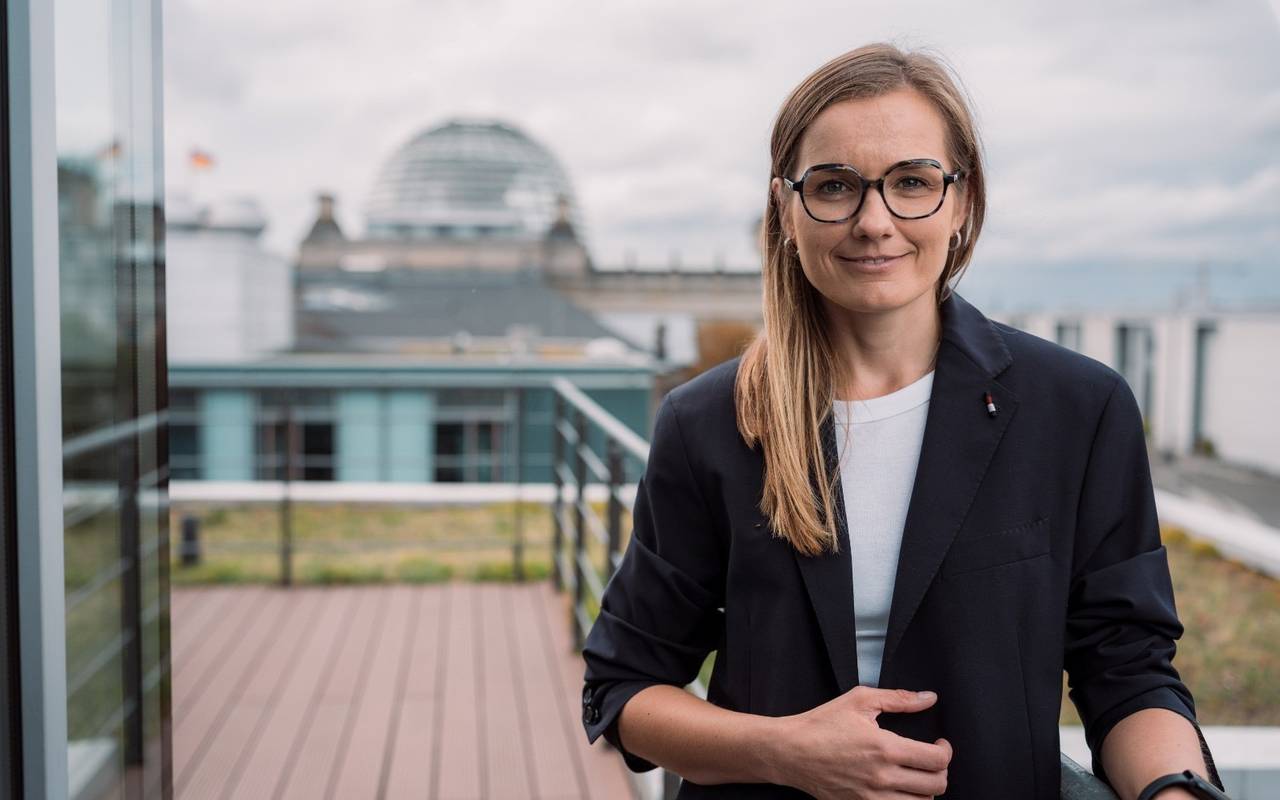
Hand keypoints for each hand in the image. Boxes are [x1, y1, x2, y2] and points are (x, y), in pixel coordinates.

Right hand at [780, 686, 950, 798]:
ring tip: (916, 775)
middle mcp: (881, 777)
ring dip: (925, 790)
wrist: (789, 751)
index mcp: (884, 748)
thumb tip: (928, 698)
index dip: (946, 751)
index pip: (937, 760)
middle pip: (935, 785)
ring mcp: (871, 798)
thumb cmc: (820, 724)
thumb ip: (898, 698)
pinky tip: (900, 790)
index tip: (940, 744)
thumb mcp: (859, 700)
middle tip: (931, 760)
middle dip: (941, 771)